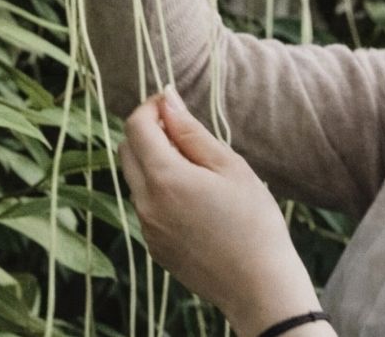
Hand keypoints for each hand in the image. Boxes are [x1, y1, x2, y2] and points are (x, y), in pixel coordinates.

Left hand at [119, 88, 327, 335]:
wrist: (258, 285)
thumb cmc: (253, 221)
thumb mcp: (229, 166)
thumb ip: (191, 131)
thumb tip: (166, 99)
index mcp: (164, 177)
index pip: (135, 125)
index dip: (151, 107)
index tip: (173, 103)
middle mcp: (145, 202)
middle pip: (126, 150)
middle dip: (148, 132)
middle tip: (185, 133)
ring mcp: (146, 228)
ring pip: (136, 179)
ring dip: (155, 162)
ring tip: (199, 171)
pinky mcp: (154, 246)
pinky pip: (146, 206)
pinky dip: (161, 191)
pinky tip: (197, 202)